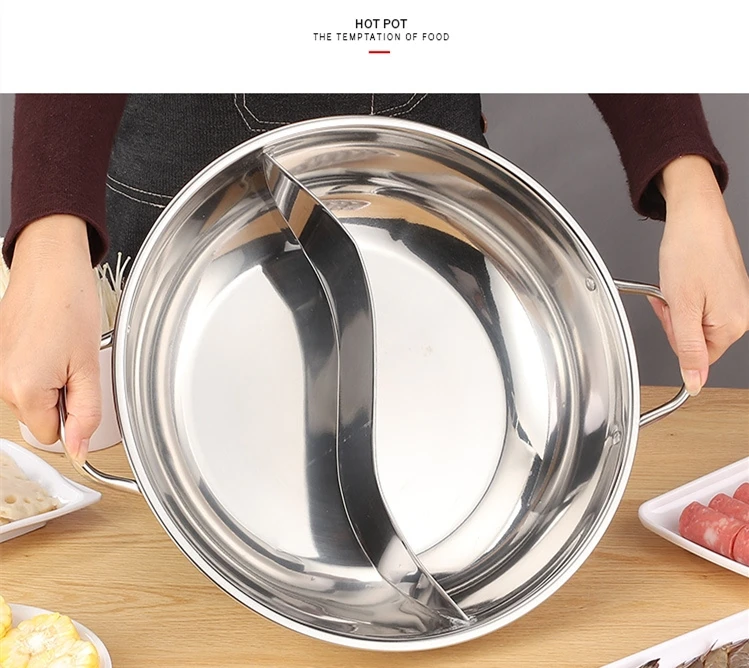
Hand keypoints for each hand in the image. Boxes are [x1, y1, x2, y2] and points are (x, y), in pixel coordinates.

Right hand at [0, 215, 100, 460]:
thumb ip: (85, 414)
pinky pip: (20, 377)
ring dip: (49, 381)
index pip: (50, 435)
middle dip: (60, 397)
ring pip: (30, 397)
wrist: (49, 265)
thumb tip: (77, 452)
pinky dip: (37, 366)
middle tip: (74, 362)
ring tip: (61, 348)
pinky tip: (48, 341)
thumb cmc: (71, 306)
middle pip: (38, 416)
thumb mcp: (90, 367)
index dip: (72, 416)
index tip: (81, 386)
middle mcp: (1, 383)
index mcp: (25, 390)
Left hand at [651, 156, 748, 394]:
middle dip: (674, 320)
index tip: (668, 312)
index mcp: (731, 326)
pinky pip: (697, 304)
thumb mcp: (682, 307)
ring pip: (693, 321)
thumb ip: (689, 349)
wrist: (696, 215)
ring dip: (676, 306)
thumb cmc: (690, 251)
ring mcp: (733, 302)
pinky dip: (683, 294)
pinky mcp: (725, 289)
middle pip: (694, 339)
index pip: (696, 357)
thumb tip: (695, 382)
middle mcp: (738, 316)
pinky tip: (681, 278)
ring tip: (675, 283)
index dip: (674, 336)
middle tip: (669, 294)